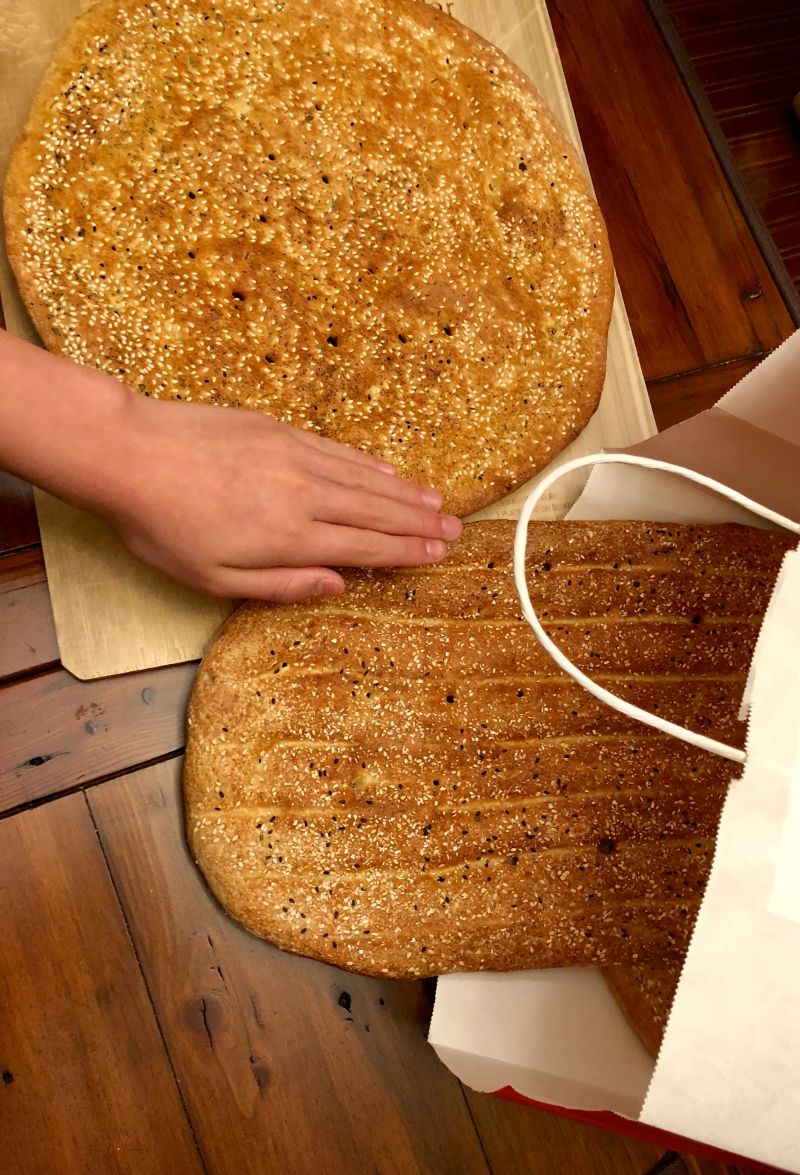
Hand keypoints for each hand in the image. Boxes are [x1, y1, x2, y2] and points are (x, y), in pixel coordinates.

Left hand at [107, 392, 461, 600]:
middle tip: (456, 530)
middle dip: (420, 522)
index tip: (438, 553)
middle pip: (376, 510)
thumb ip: (282, 584)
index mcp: (291, 537)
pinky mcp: (280, 430)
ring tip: (438, 502)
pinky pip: (338, 450)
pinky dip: (369, 463)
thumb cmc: (164, 526)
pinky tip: (389, 470)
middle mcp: (305, 494)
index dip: (406, 551)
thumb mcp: (215, 578)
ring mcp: (296, 457)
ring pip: (364, 478)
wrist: (132, 453)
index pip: (365, 546)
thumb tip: (337, 586)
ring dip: (405, 492)